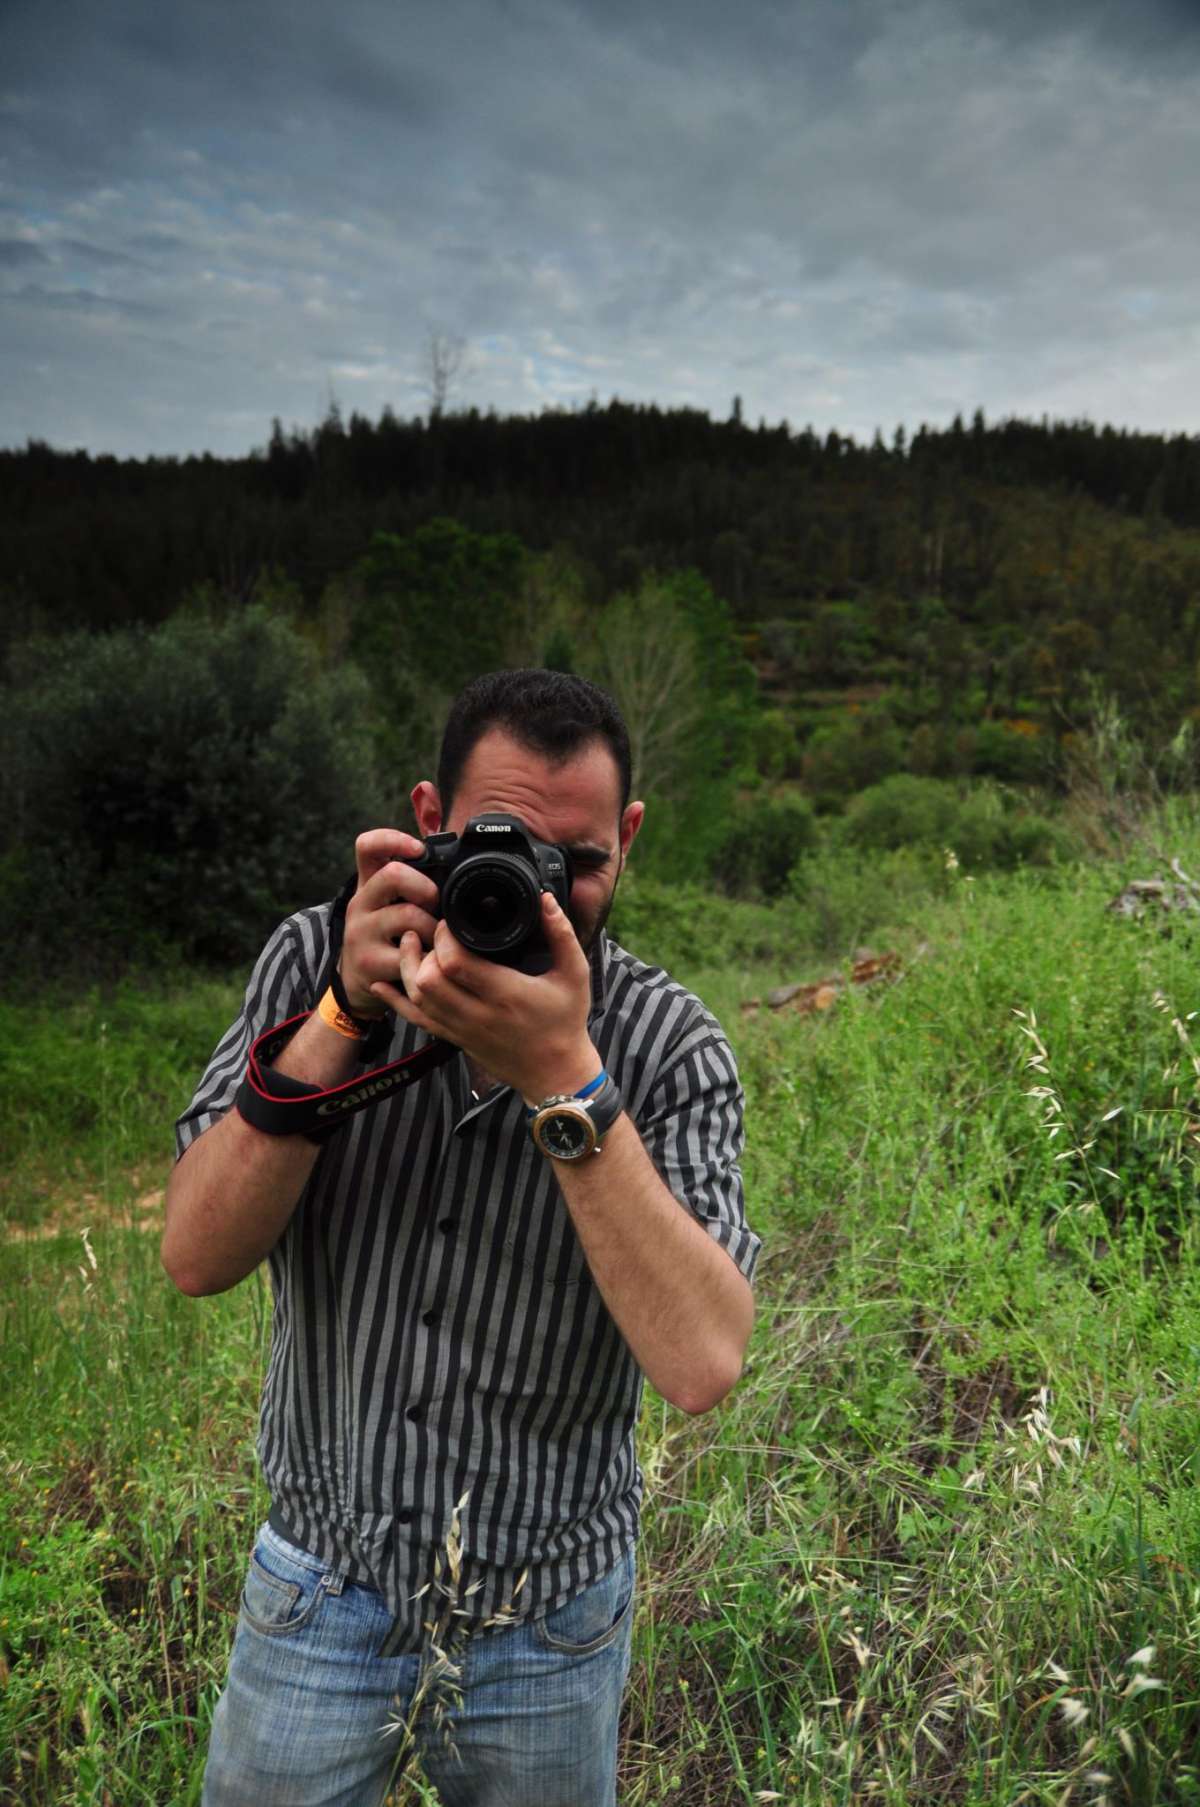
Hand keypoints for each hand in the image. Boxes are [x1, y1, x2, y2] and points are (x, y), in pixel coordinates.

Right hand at [338, 829, 440, 1016]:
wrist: (356, 983)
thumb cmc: (385, 937)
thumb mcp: (389, 905)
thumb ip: (413, 883)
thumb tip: (455, 863)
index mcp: (368, 884)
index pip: (368, 846)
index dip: (393, 839)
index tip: (419, 849)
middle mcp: (360, 904)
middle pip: (393, 874)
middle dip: (426, 888)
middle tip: (436, 905)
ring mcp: (362, 933)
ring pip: (409, 915)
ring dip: (434, 928)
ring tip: (436, 938)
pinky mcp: (370, 963)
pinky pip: (412, 954)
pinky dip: (430, 957)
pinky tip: (431, 960)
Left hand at [372, 892, 598, 1100]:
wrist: (556, 1073)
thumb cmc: (566, 1022)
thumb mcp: (574, 974)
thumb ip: (562, 934)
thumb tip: (546, 898)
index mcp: (506, 993)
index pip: (456, 963)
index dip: (444, 937)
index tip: (450, 921)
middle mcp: (479, 1014)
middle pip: (428, 979)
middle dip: (423, 949)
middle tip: (429, 930)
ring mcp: (463, 1029)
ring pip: (417, 998)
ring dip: (408, 968)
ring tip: (412, 944)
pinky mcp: (455, 1039)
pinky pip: (417, 1020)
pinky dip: (396, 1001)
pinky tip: (383, 984)